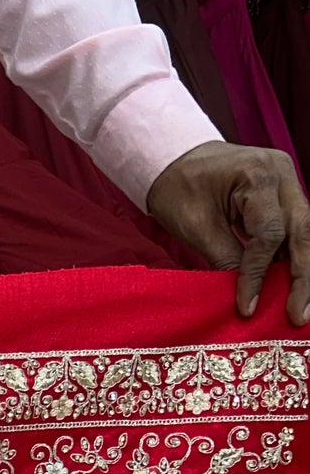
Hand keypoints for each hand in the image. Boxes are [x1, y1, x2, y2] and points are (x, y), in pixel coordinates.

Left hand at [147, 141, 309, 325]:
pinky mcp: (284, 194)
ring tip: (300, 307)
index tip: (247, 306)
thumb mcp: (196, 226)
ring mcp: (287, 182)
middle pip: (303, 232)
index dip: (258, 274)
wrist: (176, 158)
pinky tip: (292, 286)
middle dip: (302, 277)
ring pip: (305, 232)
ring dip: (303, 270)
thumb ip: (224, 257)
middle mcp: (282, 174)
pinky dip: (293, 258)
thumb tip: (247, 294)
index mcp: (258, 175)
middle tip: (297, 315)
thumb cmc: (179, 187)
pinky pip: (295, 229)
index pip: (268, 234)